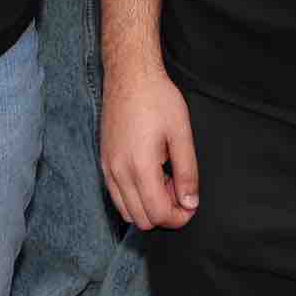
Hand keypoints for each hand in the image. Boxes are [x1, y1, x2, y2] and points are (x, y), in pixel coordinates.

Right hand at [101, 61, 200, 230]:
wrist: (129, 75)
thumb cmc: (158, 99)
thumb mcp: (181, 134)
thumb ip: (187, 173)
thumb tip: (190, 203)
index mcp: (140, 166)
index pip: (158, 213)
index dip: (179, 217)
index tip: (191, 204)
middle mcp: (118, 172)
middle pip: (141, 219)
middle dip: (165, 214)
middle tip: (180, 190)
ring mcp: (107, 168)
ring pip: (127, 212)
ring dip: (148, 206)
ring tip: (165, 182)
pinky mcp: (104, 162)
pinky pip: (116, 196)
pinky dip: (134, 198)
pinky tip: (150, 176)